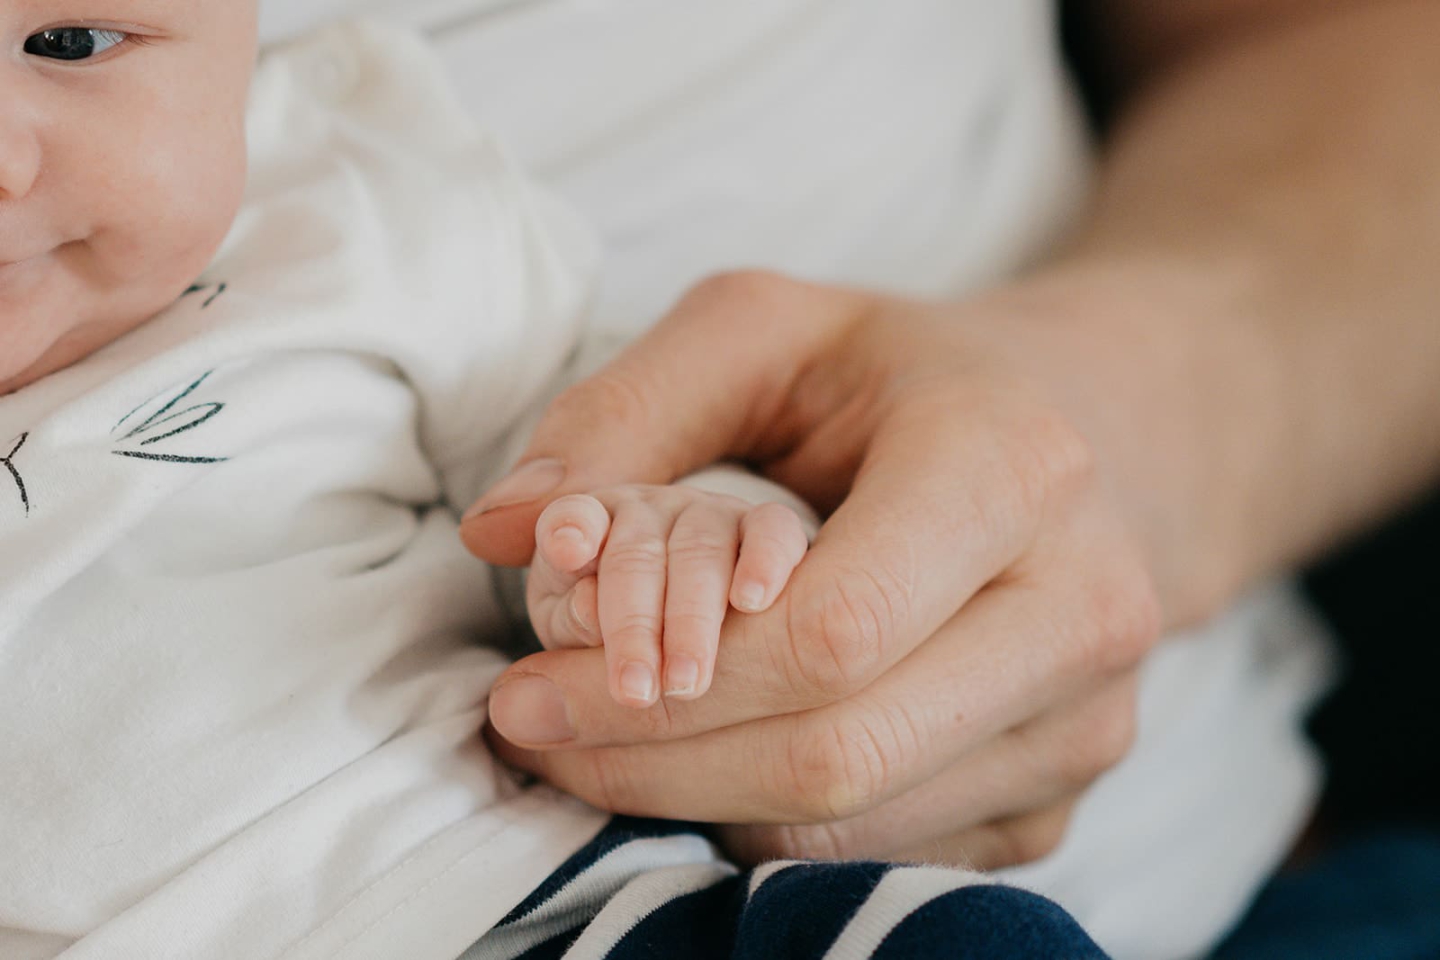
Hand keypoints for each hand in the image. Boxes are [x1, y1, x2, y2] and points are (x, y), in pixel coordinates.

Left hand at [462, 270, 1161, 868]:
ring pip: (860, 824)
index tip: (528, 687)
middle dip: (657, 765)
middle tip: (537, 735)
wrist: (1105, 434)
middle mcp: (1082, 608)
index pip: (831, 635)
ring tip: (601, 748)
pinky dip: (774, 826)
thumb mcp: (769, 331)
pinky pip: (894, 853)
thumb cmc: (913, 376)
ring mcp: (1090, 718)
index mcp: (1014, 468)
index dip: (662, 688)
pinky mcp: (1066, 789)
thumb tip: (501, 531)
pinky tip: (712, 762)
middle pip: (840, 753)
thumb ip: (626, 411)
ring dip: (699, 805)